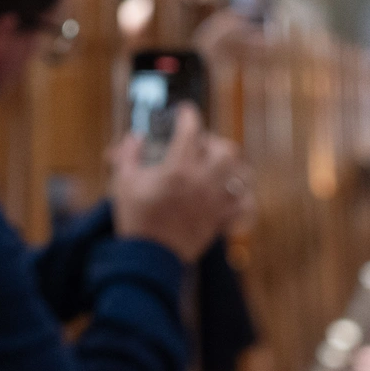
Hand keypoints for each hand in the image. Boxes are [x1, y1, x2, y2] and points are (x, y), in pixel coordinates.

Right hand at [108, 104, 248, 262]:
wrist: (149, 258)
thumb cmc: (135, 218)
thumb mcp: (123, 181)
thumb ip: (128, 154)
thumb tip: (135, 137)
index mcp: (177, 169)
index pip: (191, 130)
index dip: (189, 115)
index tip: (185, 112)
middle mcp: (202, 182)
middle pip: (227, 149)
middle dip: (215, 141)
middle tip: (201, 146)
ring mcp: (215, 203)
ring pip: (242, 175)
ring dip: (234, 167)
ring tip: (221, 167)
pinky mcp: (221, 221)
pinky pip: (246, 207)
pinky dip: (244, 199)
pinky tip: (233, 195)